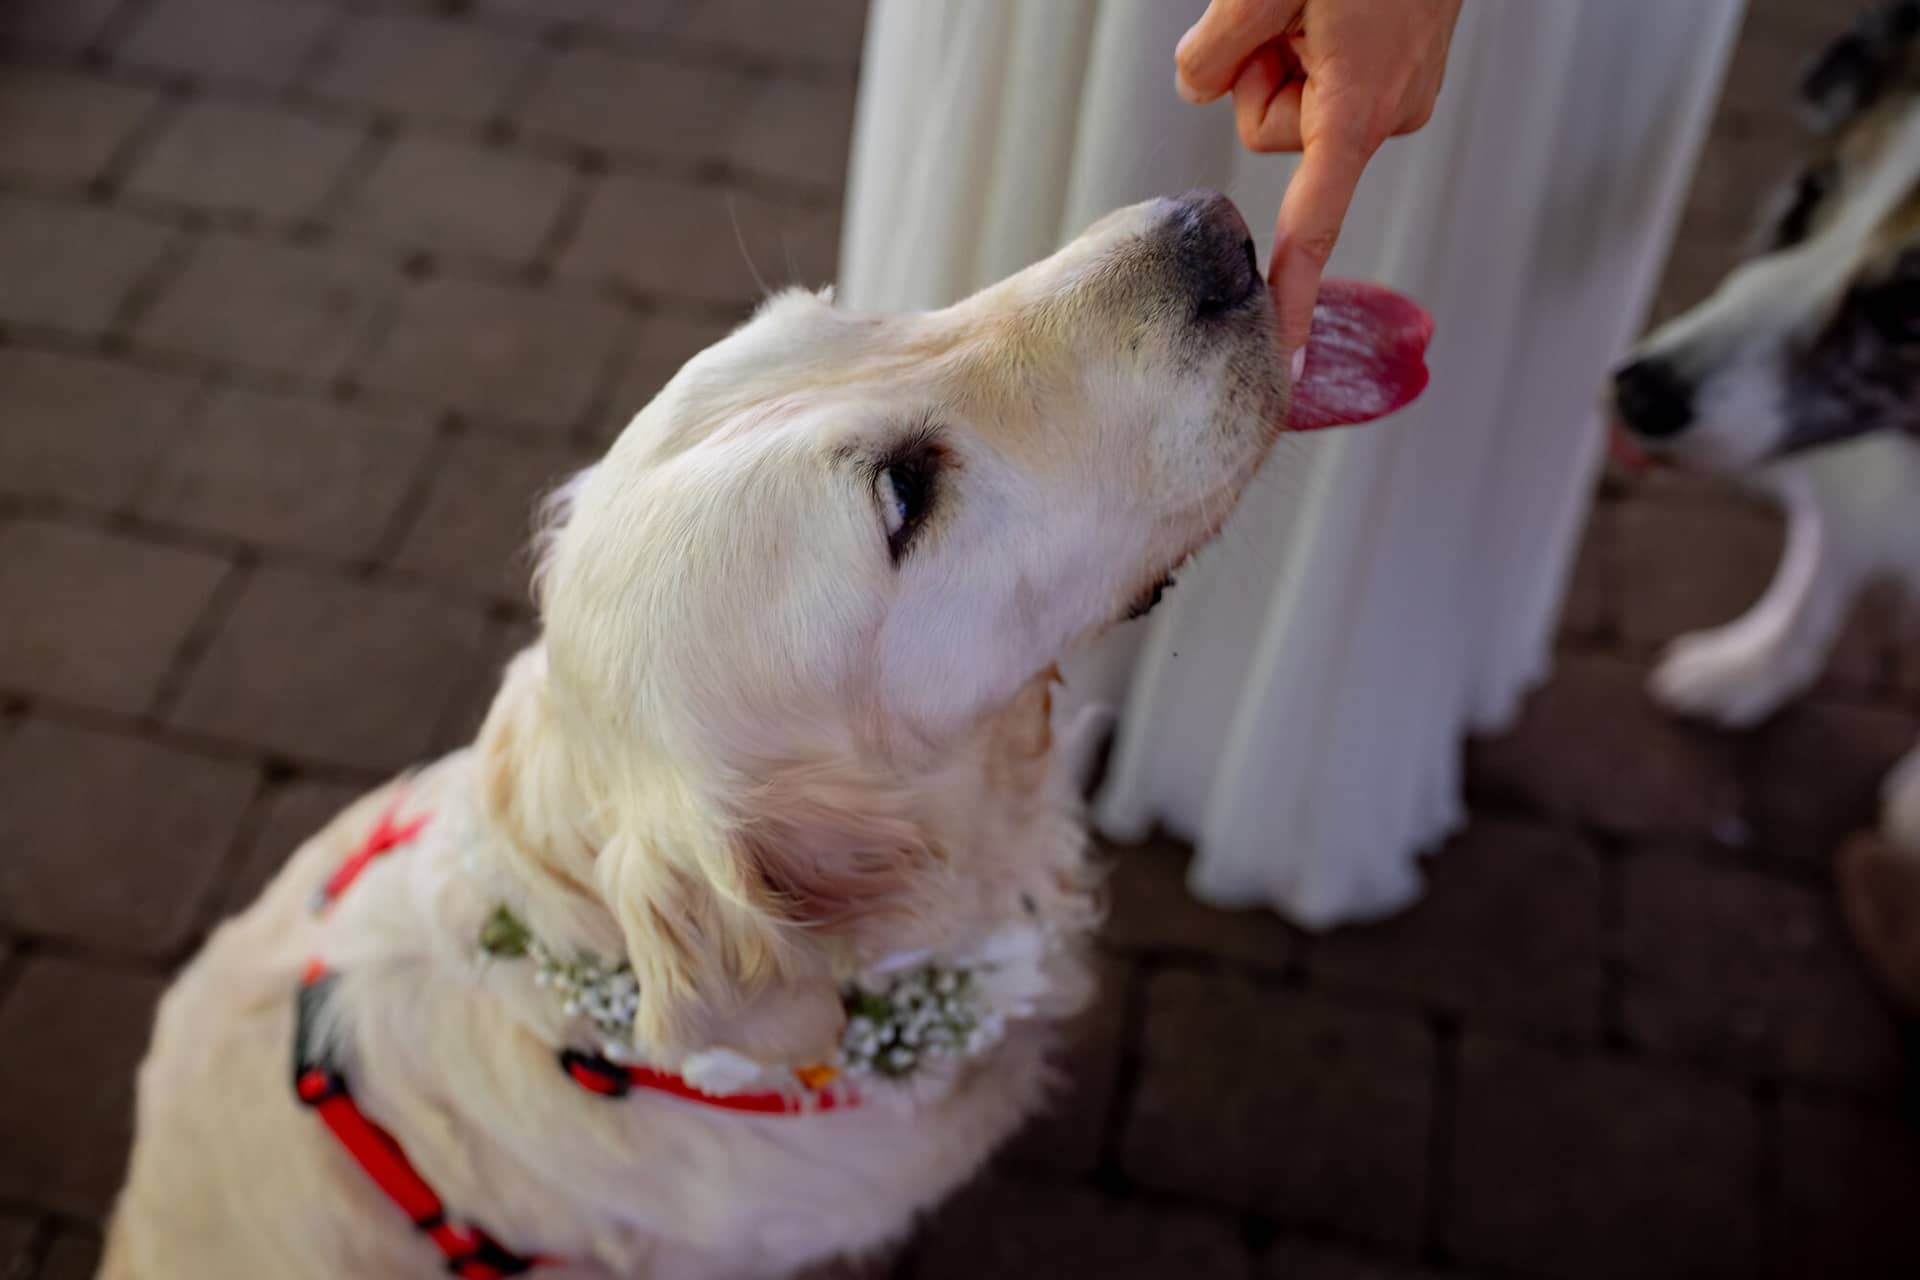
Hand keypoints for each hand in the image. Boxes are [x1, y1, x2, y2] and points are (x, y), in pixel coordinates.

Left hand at [1176, 0, 1461, 358]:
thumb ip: (1214, 52)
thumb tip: (1197, 89)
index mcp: (1358, 109)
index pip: (1315, 223)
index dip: (1291, 294)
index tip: (1283, 360)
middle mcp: (1389, 113)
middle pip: (1274, 132)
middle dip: (1260, 76)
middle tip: (1289, 9)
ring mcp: (1402, 93)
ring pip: (1298, 102)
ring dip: (1286, 50)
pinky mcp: (1404, 71)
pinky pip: (1329, 77)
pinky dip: (1315, 41)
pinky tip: (1337, 2)